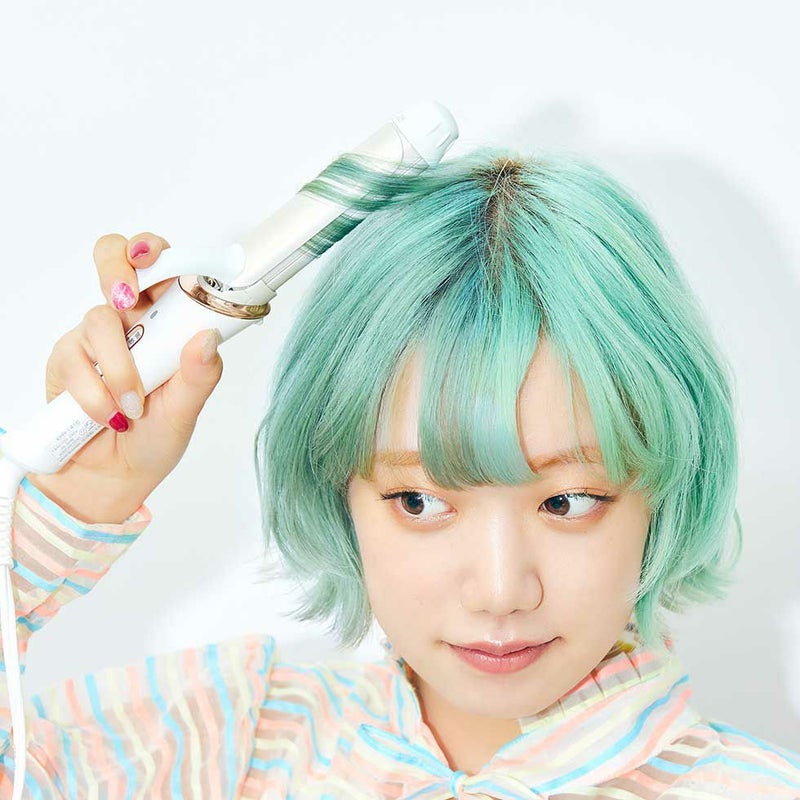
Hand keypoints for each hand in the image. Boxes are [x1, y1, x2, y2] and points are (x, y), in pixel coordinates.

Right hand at [27, 233, 223, 523]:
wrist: (111, 477)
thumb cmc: (155, 438)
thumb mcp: (186, 412)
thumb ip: (198, 377)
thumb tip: (208, 338)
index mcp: (170, 321)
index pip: (164, 266)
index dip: (157, 249)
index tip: (156, 257)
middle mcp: (133, 321)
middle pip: (114, 258)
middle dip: (118, 269)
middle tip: (129, 302)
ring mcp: (96, 337)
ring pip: (100, 319)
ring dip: (120, 369)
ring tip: (133, 408)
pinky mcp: (67, 359)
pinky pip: (75, 361)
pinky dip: (95, 394)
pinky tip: (109, 417)